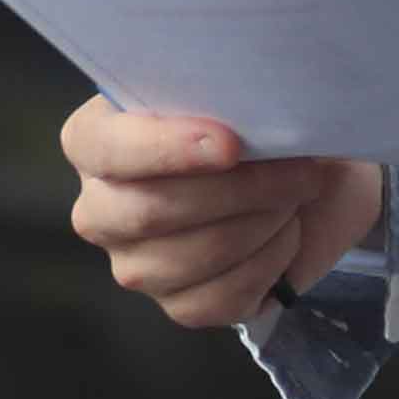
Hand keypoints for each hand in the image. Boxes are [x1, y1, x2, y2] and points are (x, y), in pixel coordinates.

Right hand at [63, 96, 384, 330]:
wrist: (304, 176)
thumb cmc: (256, 123)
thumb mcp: (236, 92)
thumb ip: (219, 94)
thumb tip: (242, 117)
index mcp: (93, 142)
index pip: (103, 148)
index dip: (164, 149)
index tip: (231, 144)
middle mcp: (101, 210)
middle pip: (147, 213)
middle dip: (236, 191)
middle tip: (298, 170)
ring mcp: (136, 266)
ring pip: (193, 256)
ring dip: (262, 223)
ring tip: (295, 196)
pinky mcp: (180, 306)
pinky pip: (222, 297)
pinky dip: (270, 261)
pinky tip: (286, 234)